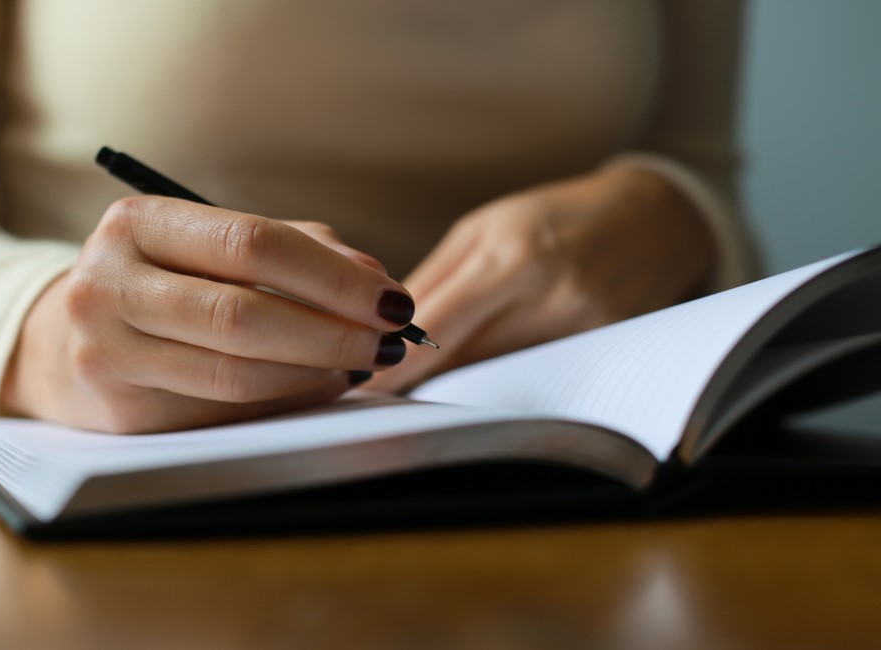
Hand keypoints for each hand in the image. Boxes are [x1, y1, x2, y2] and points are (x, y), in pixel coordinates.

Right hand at [0, 196, 415, 432]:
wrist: (63, 343)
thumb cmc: (160, 283)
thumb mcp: (210, 245)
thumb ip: (295, 249)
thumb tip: (374, 280)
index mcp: (137, 224)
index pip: (250, 244)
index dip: (331, 276)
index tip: (392, 298)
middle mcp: (109, 285)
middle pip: (242, 314)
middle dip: (333, 332)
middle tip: (389, 343)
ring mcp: (107, 353)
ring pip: (235, 374)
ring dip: (315, 373)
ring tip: (358, 364)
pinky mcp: (120, 411)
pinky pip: (223, 414)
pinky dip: (285, 401)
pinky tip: (316, 386)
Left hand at [366, 164, 716, 391]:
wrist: (654, 220)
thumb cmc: (554, 217)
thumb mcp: (485, 229)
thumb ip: (435, 279)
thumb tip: (380, 326)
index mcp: (512, 257)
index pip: (439, 327)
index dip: (395, 361)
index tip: (359, 383)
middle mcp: (550, 296)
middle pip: (465, 361)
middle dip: (420, 376)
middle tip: (378, 386)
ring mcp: (582, 329)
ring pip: (494, 376)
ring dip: (457, 380)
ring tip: (428, 377)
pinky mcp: (604, 352)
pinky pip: (532, 377)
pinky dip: (501, 378)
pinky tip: (484, 374)